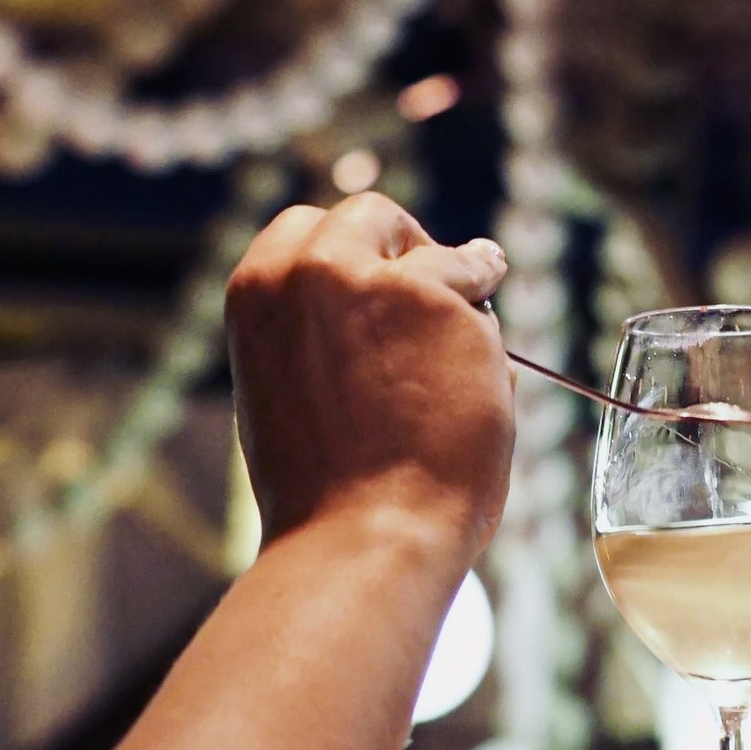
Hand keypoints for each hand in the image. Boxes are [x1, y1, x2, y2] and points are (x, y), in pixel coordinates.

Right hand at [224, 190, 513, 551]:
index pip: (304, 230)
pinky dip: (488, 321)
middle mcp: (307, 269)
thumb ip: (318, 341)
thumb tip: (384, 322)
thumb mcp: (286, 395)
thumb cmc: (326, 494)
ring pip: (433, 250)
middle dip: (404, 240)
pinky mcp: (440, 300)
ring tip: (484, 287)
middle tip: (436, 272)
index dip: (348, 248)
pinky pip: (479, 291)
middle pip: (367, 215)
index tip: (378, 264)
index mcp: (256, 292)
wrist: (362, 534)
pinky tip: (494, 354)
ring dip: (459, 275)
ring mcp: (375, 279)